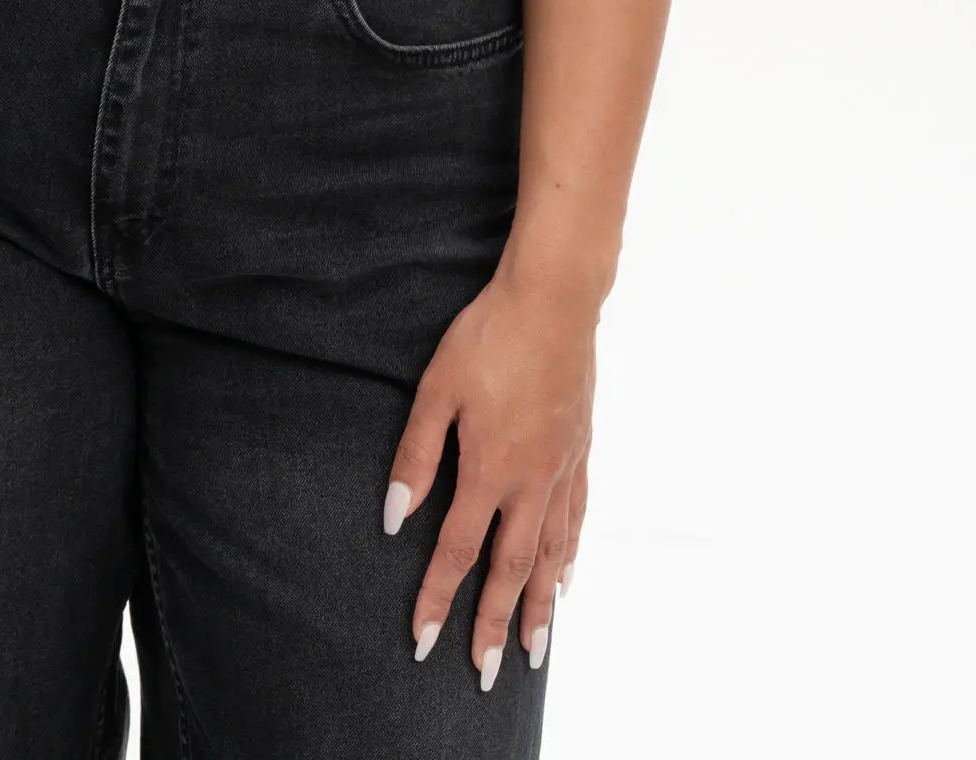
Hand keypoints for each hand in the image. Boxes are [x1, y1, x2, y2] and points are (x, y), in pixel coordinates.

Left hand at [383, 272, 593, 683]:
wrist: (554, 300)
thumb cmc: (488, 337)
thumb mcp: (438, 389)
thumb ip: (416, 455)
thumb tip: (396, 517)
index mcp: (490, 469)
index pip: (458, 551)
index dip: (438, 598)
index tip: (423, 642)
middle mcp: (531, 481)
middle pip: (511, 570)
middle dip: (496, 626)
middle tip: (488, 674)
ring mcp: (561, 469)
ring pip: (551, 555)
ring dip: (540, 608)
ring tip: (535, 651)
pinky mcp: (579, 451)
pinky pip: (576, 520)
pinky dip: (570, 557)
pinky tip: (565, 579)